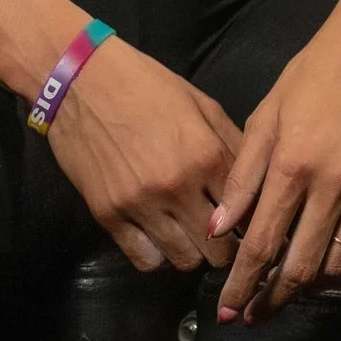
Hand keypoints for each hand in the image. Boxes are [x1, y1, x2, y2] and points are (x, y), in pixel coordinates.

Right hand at [46, 36, 241, 271]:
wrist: (80, 80)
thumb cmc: (147, 86)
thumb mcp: (202, 105)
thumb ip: (233, 147)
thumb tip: (261, 185)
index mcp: (205, 155)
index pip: (245, 213)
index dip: (251, 223)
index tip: (248, 225)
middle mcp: (176, 186)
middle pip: (219, 250)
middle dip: (226, 248)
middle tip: (222, 238)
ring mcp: (140, 204)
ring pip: (184, 260)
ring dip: (193, 254)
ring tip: (190, 238)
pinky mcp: (108, 216)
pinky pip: (145, 260)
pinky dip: (158, 256)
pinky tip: (160, 239)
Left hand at [208, 0, 340, 321]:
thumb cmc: (312, 77)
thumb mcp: (265, 118)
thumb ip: (243, 178)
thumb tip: (220, 230)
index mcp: (294, 166)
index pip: (262, 244)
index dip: (242, 285)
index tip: (226, 311)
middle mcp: (334, 186)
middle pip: (301, 267)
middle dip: (272, 300)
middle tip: (252, 316)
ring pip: (337, 265)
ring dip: (307, 285)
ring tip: (284, 287)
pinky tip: (325, 264)